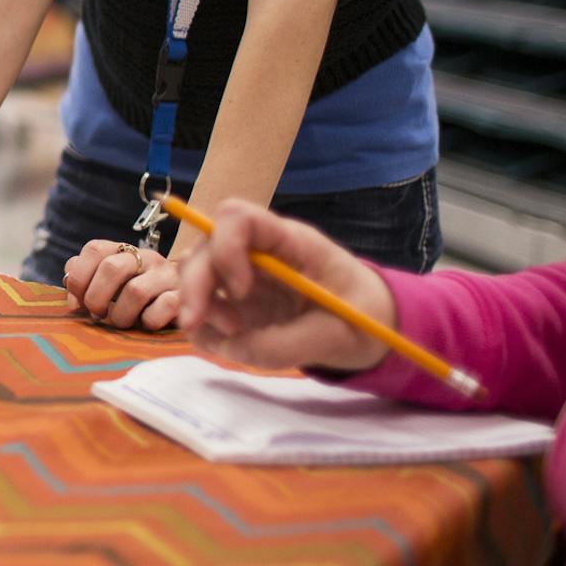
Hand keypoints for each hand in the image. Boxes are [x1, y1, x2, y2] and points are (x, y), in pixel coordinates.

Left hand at [64, 240, 179, 329]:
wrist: (186, 301)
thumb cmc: (137, 294)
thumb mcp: (110, 285)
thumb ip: (86, 283)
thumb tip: (73, 301)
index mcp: (124, 250)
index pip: (94, 249)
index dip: (79, 276)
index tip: (78, 301)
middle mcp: (147, 257)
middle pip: (112, 267)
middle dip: (96, 297)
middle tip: (97, 314)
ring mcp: (166, 275)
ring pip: (135, 291)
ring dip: (121, 315)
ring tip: (121, 322)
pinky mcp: (182, 296)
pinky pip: (162, 308)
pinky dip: (149, 321)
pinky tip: (146, 323)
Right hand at [176, 199, 394, 371]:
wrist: (370, 330)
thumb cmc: (363, 318)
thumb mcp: (339, 334)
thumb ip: (288, 343)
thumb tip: (234, 347)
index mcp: (289, 242)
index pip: (237, 217)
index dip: (226, 247)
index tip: (241, 290)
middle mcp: (258, 252)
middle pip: (205, 247)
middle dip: (194, 285)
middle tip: (198, 325)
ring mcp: (242, 277)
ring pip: (194, 274)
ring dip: (199, 308)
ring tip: (233, 338)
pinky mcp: (235, 304)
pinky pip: (202, 310)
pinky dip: (205, 331)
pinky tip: (232, 345)